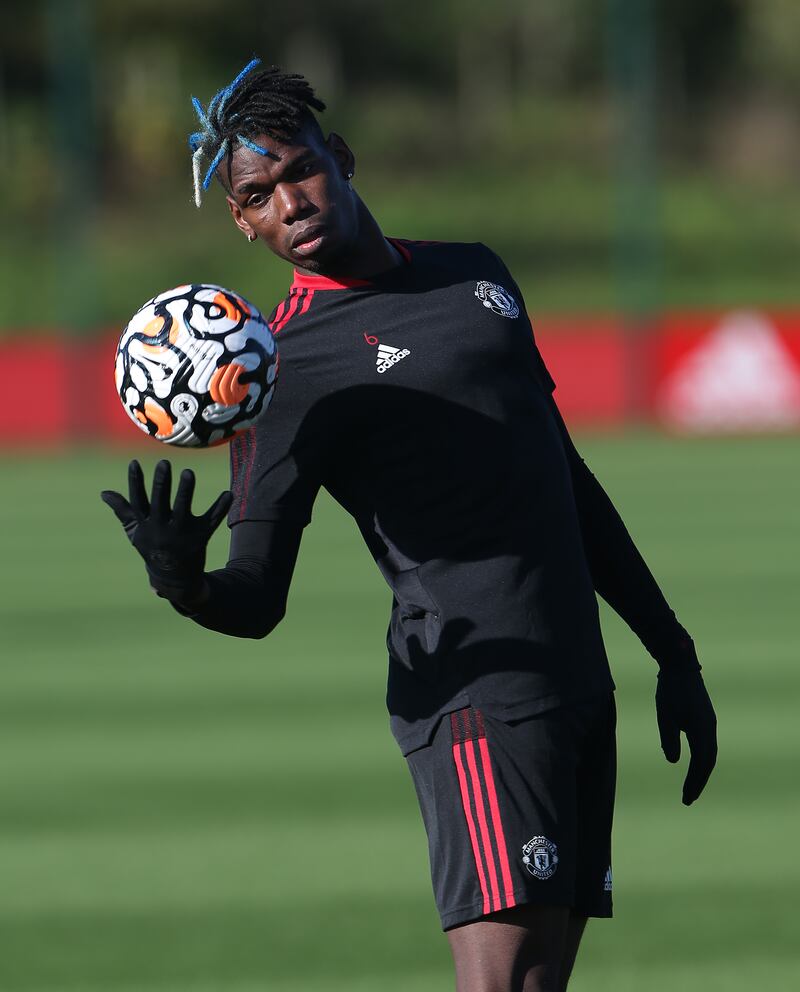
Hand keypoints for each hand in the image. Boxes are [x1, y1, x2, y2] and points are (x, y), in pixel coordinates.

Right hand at [101, 459, 231, 604]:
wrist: (175, 579)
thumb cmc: (152, 549)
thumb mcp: (135, 532)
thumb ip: (123, 511)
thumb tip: (104, 492)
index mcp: (146, 524)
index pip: (138, 500)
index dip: (135, 482)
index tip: (134, 463)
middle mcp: (162, 528)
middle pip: (160, 502)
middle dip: (162, 483)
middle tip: (164, 463)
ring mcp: (182, 533)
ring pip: (183, 509)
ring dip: (186, 491)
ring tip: (188, 473)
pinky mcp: (200, 537)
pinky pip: (211, 520)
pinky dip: (220, 508)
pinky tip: (228, 493)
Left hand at [656, 666, 717, 805]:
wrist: (680, 666)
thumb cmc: (670, 690)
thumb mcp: (665, 716)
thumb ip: (669, 739)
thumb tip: (673, 762)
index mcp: (703, 730)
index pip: (701, 763)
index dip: (694, 782)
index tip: (686, 798)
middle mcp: (710, 729)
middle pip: (708, 762)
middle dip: (698, 781)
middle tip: (687, 799)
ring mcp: (709, 723)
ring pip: (708, 754)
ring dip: (700, 772)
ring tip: (690, 787)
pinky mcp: (704, 719)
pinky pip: (706, 745)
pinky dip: (700, 759)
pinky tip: (693, 765)